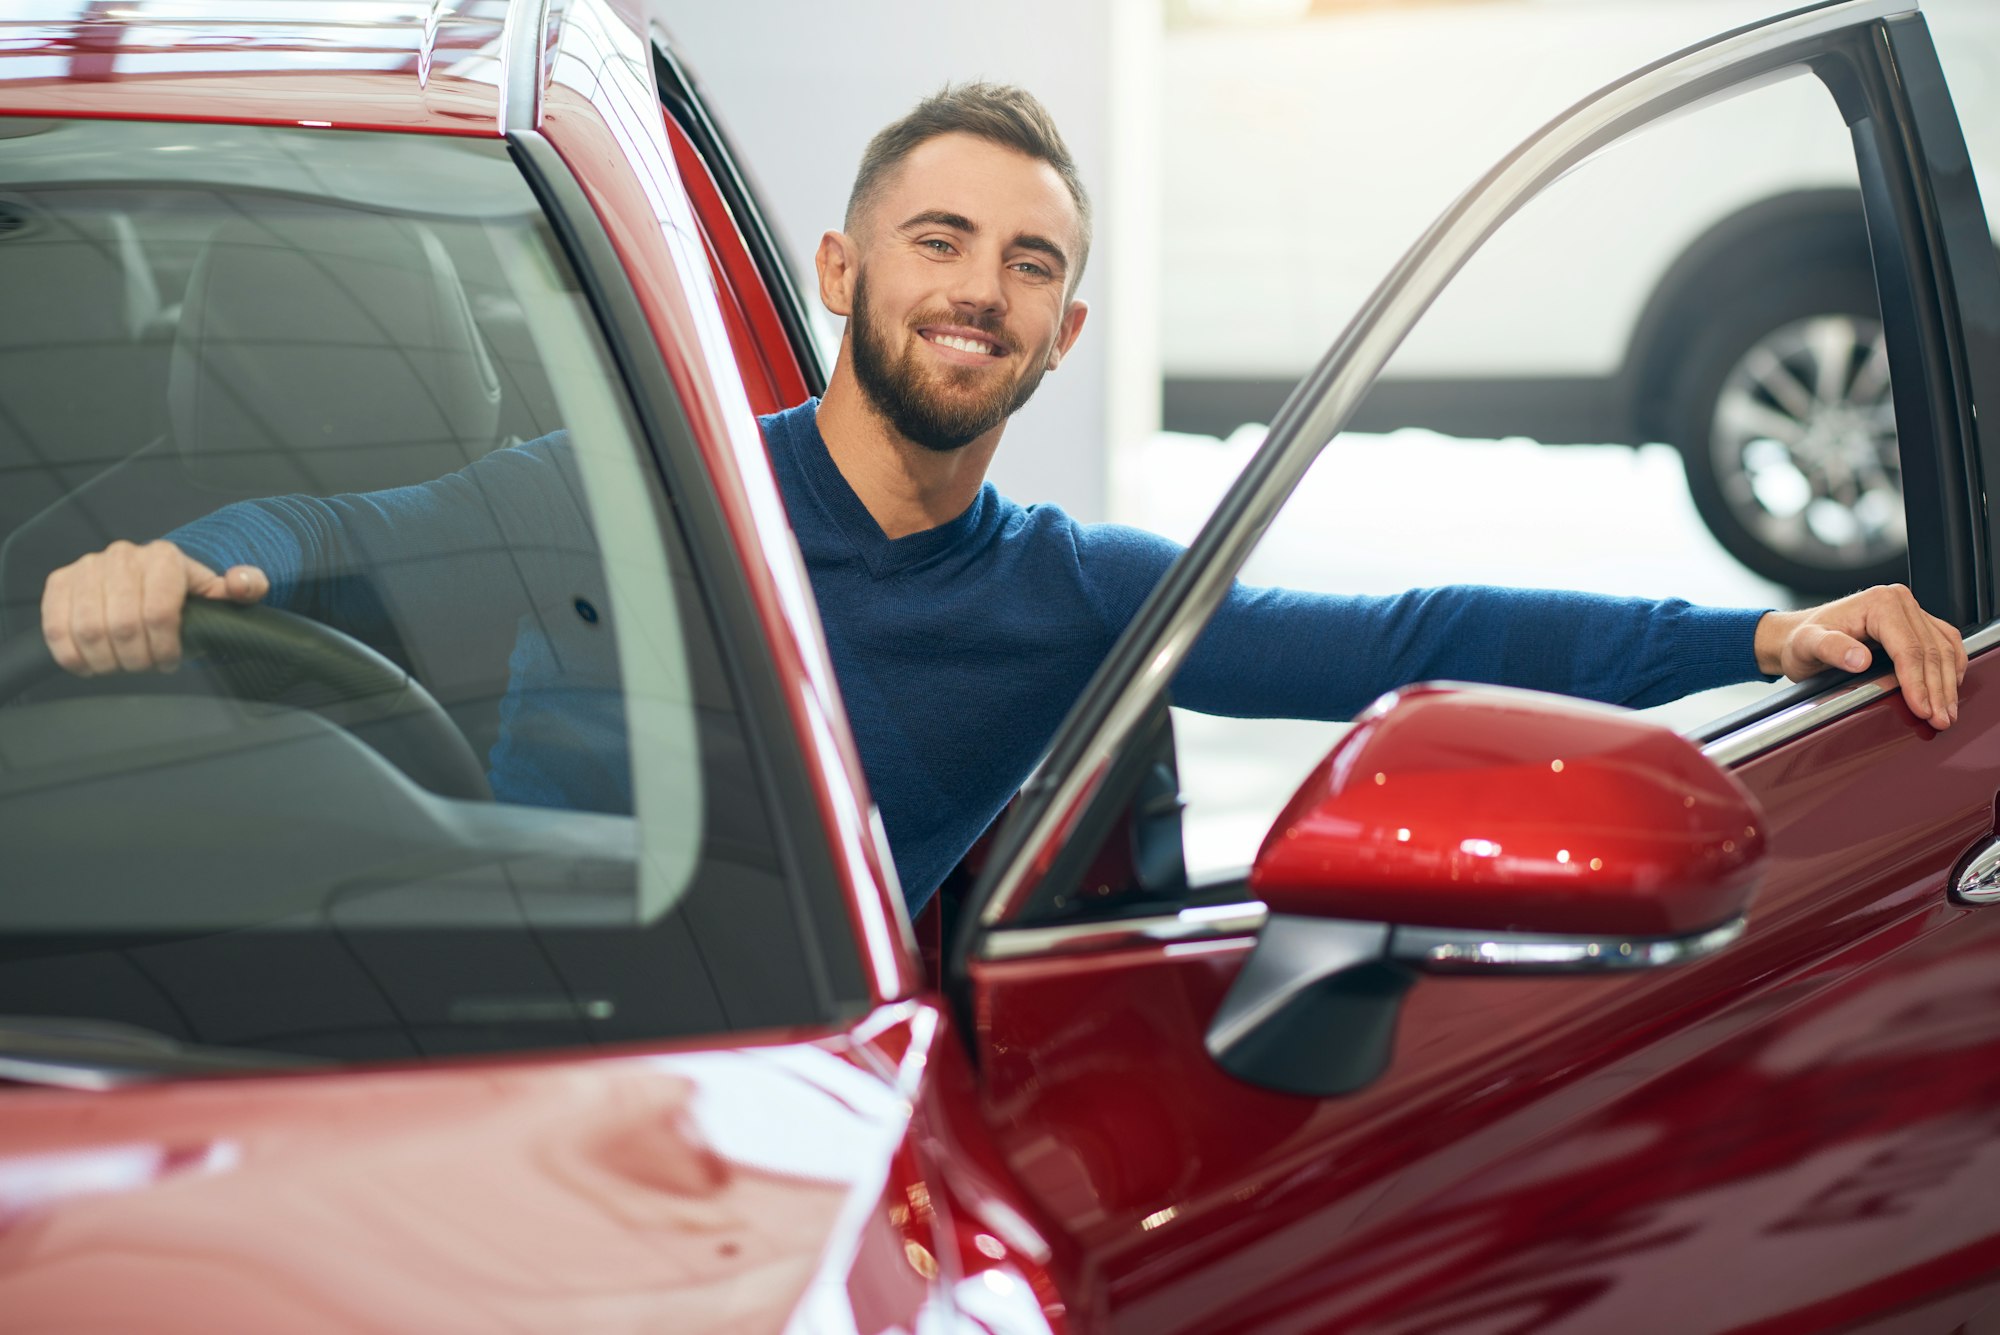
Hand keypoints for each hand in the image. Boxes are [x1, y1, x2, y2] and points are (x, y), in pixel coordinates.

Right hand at [42, 540, 268, 675]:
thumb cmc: (185, 594)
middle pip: (123, 625)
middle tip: (145, 666)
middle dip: (136, 658)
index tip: (169, 662)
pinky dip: (71, 655)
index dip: (163, 648)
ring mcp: (88, 567)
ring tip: (122, 665)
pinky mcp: (61, 582)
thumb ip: (246, 587)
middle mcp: (123, 556)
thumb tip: (243, 584)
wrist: (151, 579)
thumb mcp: (221, 593)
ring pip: (89, 629)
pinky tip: (90, 664)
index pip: (159, 613)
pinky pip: (56, 627)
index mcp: (164, 558)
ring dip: (106, 660)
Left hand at [1754, 584, 1966, 728]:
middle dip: (1937, 690)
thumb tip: (1860, 659)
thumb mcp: (1806, 645)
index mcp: (1879, 602)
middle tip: (1940, 719)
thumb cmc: (1801, 641)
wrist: (1797, 636)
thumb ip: (1831, 649)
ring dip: (1948, 684)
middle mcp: (1899, 601)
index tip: (1921, 709)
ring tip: (1946, 713)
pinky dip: (1950, 669)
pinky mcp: (1916, 623)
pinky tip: (1948, 691)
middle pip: (1931, 651)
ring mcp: (1910, 611)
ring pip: (1944, 649)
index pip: (1908, 649)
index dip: (1918, 683)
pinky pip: (1945, 644)